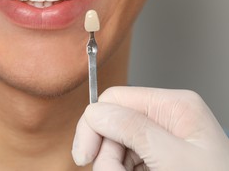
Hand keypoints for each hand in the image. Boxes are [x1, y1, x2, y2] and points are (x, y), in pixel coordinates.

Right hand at [72, 87, 228, 170]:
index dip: (93, 123)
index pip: (115, 99)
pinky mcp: (154, 157)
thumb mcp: (176, 160)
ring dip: (113, 167)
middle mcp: (164, 118)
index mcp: (173, 106)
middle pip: (111, 125)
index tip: (85, 154)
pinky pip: (122, 161)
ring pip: (113, 146)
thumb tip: (96, 112)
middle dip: (106, 153)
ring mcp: (158, 139)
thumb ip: (135, 130)